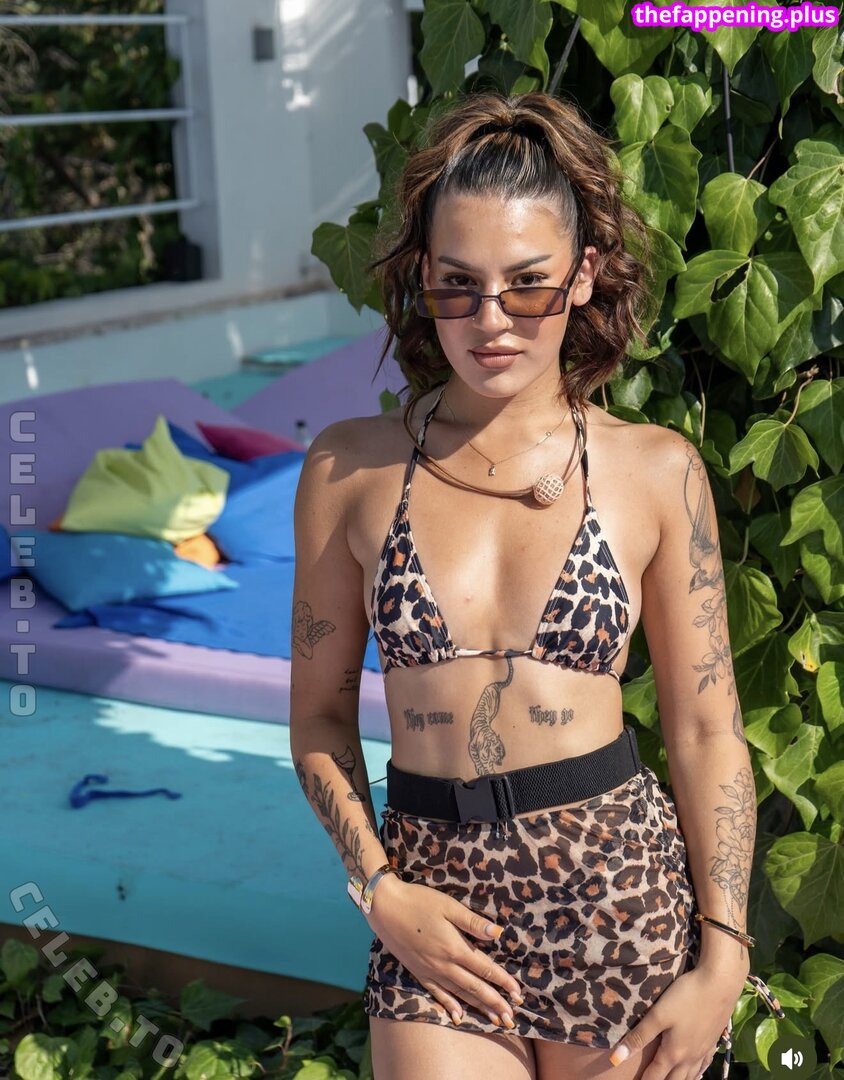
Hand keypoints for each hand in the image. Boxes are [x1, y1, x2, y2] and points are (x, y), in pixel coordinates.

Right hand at [366, 874, 523, 1027]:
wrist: (385, 908)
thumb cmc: (419, 901)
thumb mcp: (448, 906)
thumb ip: (472, 922)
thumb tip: (498, 932)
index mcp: (454, 947)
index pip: (485, 968)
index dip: (503, 981)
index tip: (518, 993)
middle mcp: (444, 964)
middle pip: (475, 987)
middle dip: (495, 1003)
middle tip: (511, 1017)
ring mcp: (430, 971)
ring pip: (459, 994)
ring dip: (478, 1008)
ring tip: (495, 1020)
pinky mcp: (418, 972)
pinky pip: (437, 994)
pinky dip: (449, 1006)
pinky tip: (457, 1017)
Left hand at [607, 964, 746, 1079]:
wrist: (720, 984)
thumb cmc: (686, 997)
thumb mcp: (658, 1014)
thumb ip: (638, 1037)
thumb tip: (615, 1060)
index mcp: (673, 1053)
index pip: (655, 1076)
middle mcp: (689, 1057)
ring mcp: (703, 1051)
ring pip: (690, 1076)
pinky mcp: (712, 1041)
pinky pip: (702, 1066)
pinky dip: (696, 1073)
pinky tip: (695, 1072)